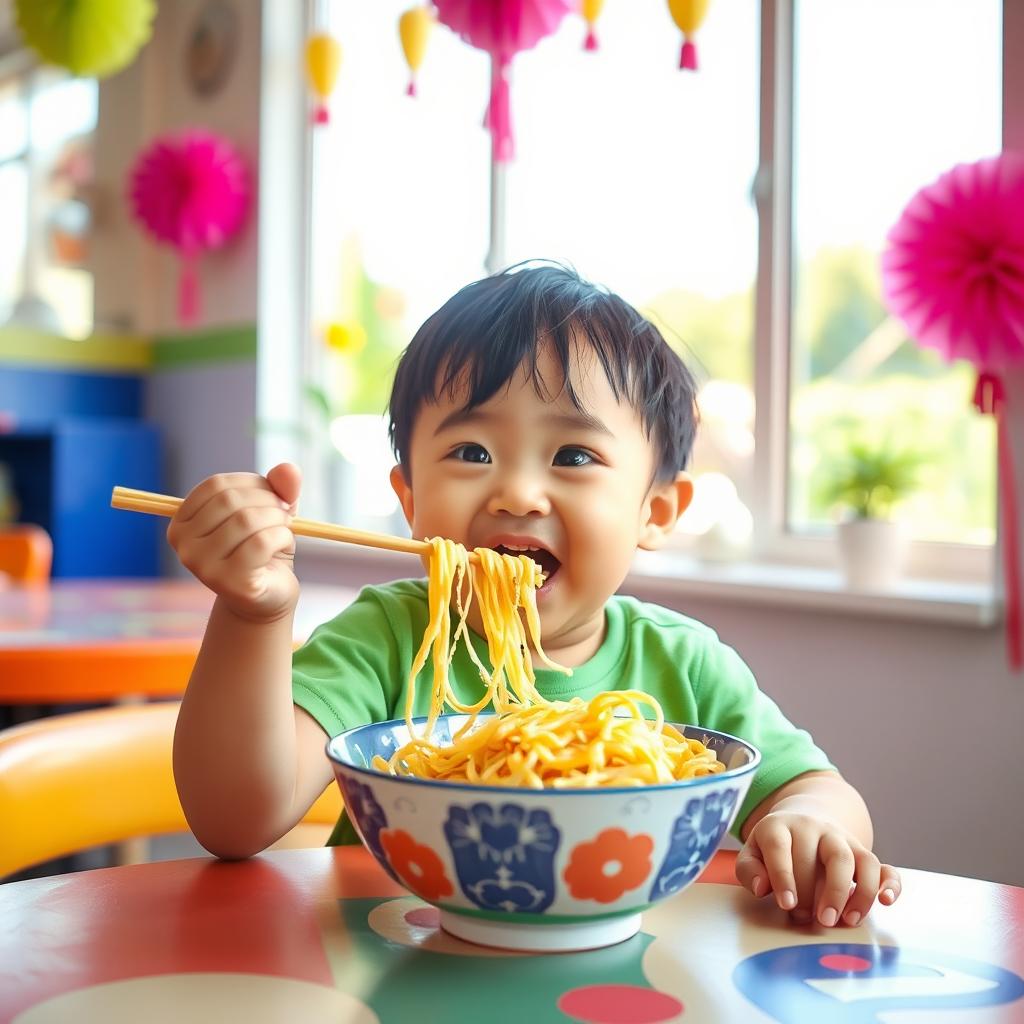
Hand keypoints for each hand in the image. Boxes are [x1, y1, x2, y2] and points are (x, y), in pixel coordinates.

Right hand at [167, 463, 301, 622]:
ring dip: (277, 519)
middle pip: (229, 501)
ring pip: (246, 521)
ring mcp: (202, 566)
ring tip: (285, 528)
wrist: (269, 595)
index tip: (272, 494)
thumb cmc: (263, 548)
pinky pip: (260, 543)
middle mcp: (183, 545)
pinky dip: (281, 537)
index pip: (215, 485)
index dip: (251, 483)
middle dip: (268, 500)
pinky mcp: (228, 583)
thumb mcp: (270, 512)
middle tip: (285, 512)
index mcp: (183, 523)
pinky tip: (284, 544)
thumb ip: (279, 487)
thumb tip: (289, 469)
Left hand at [735, 810, 901, 926]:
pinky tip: (886, 902)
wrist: (802, 819)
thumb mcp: (753, 852)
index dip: (784, 876)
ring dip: (853, 891)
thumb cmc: (774, 847)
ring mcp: (840, 838)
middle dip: (818, 893)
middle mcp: (813, 827)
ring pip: (854, 859)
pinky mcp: (862, 852)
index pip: (782, 847)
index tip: (787, 905)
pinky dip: (890, 884)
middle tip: (812, 921)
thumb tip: (762, 888)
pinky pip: (883, 866)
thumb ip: (750, 870)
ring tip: (845, 921)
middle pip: (823, 856)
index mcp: (780, 826)